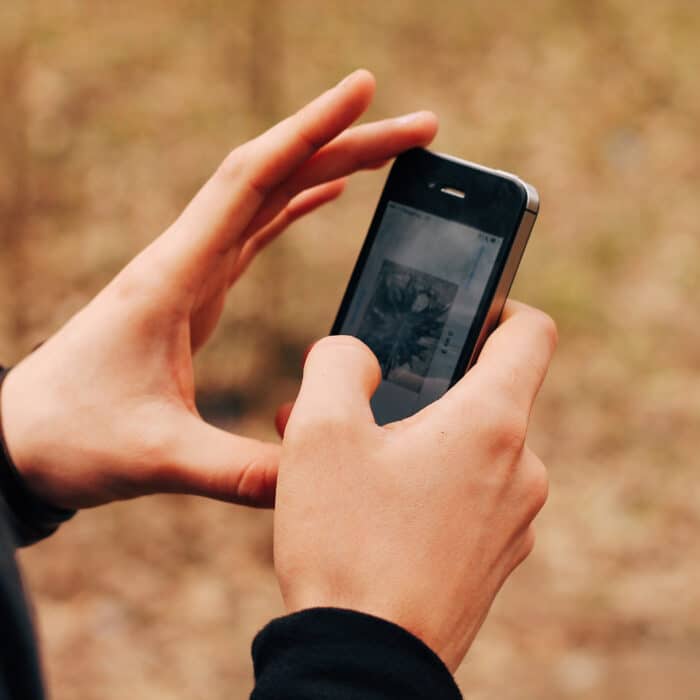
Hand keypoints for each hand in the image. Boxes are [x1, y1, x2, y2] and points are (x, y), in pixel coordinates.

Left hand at [0, 69, 437, 508]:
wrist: (18, 435)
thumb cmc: (72, 436)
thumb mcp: (154, 459)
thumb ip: (235, 473)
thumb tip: (312, 484)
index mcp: (175, 276)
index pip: (251, 180)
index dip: (311, 130)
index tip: (364, 92)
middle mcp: (185, 258)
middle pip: (275, 176)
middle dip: (346, 143)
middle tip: (417, 128)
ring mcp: (192, 271)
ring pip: (269, 196)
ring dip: (329, 165)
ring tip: (386, 151)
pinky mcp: (197, 291)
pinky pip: (255, 229)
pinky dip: (296, 203)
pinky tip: (327, 195)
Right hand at [273, 301, 556, 670]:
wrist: (364, 663)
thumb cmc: (346, 544)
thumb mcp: (320, 430)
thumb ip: (338, 362)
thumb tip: (356, 351)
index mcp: (490, 424)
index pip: (529, 333)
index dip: (497, 309)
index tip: (459, 318)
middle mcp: (520, 468)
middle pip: (481, 395)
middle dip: (415, 391)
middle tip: (354, 406)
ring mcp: (514, 517)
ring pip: (467, 449)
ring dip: (410, 441)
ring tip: (346, 461)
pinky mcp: (495, 555)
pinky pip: (466, 495)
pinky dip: (424, 484)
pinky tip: (370, 505)